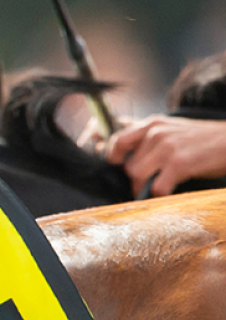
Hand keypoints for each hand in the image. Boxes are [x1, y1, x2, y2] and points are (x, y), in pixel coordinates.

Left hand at [103, 115, 225, 196]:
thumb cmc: (204, 139)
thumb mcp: (174, 128)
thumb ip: (150, 136)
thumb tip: (124, 149)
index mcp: (153, 124)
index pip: (118, 141)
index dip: (113, 157)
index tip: (118, 168)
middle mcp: (156, 134)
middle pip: (128, 165)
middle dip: (134, 180)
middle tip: (143, 186)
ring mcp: (167, 148)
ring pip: (138, 176)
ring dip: (143, 189)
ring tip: (154, 191)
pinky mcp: (179, 164)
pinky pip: (157, 187)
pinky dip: (160, 195)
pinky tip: (169, 192)